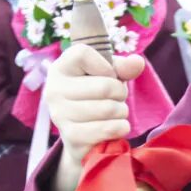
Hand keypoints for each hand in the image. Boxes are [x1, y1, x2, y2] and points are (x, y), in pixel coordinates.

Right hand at [43, 42, 147, 167]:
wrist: (82, 135)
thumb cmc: (95, 97)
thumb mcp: (108, 75)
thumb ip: (122, 67)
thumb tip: (137, 62)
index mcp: (59, 68)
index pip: (83, 54)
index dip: (106, 65)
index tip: (107, 75)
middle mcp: (53, 90)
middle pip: (105, 86)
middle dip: (120, 93)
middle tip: (115, 99)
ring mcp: (60, 115)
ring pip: (109, 109)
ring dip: (121, 111)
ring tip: (113, 113)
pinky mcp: (71, 137)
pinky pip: (109, 128)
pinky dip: (121, 127)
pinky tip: (115, 127)